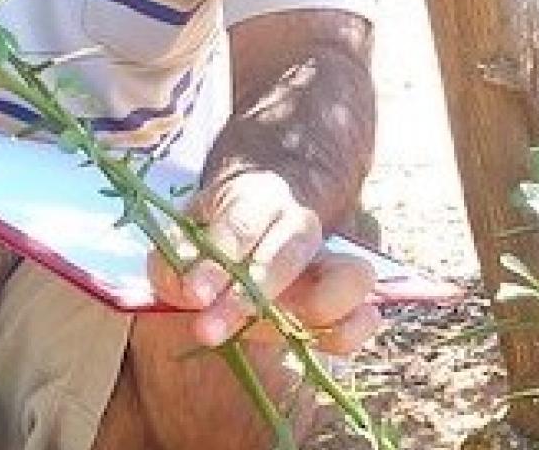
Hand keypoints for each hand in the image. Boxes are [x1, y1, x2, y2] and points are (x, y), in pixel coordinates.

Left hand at [148, 169, 382, 356]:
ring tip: (277, 332)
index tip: (194, 295)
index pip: (242, 224)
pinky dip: (348, 332)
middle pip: (290, 252)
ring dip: (315, 308)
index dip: (219, 259)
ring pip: (351, 275)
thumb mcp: (184, 237)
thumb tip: (183, 289)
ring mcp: (334, 260)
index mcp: (257, 198)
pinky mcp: (349, 300)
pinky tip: (310, 341)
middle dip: (251, 295)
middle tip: (208, 330)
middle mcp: (301, 224)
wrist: (256, 235)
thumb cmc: (214, 239)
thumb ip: (173, 261)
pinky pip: (365, 317)